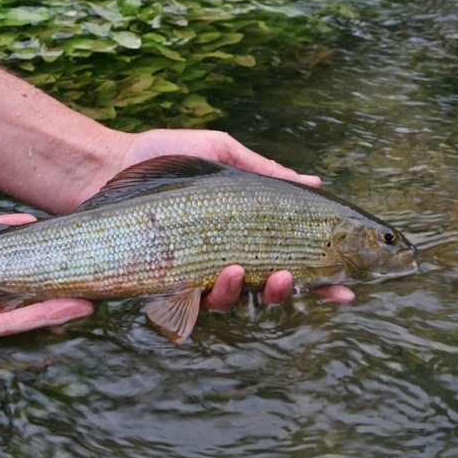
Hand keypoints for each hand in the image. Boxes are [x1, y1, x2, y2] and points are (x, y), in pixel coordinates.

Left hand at [114, 128, 355, 308]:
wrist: (109, 164)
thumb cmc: (167, 156)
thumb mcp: (223, 154)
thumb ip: (266, 172)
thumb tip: (317, 181)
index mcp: (246, 229)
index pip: (292, 258)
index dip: (322, 278)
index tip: (348, 288)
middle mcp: (226, 255)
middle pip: (269, 288)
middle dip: (287, 290)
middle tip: (291, 277)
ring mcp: (196, 271)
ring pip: (234, 300)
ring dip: (247, 291)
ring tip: (244, 270)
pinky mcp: (167, 282)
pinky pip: (196, 302)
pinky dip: (213, 293)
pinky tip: (222, 273)